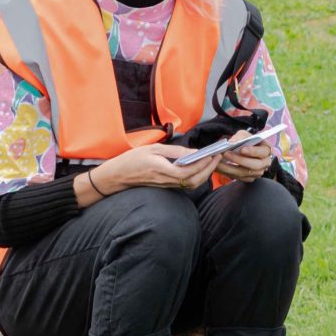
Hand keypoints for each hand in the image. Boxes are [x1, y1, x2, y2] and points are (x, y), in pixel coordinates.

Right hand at [94, 142, 219, 192]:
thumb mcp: (152, 149)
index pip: (188, 171)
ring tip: (212, 161)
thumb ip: (174, 151)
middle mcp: (167, 180)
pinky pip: (186, 184)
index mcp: (162, 169)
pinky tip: (200, 167)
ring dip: (205, 174)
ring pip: (192, 184)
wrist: (118, 176)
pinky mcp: (167, 186)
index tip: (212, 153)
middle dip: (209, 169)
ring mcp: (167, 185)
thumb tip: (193, 152)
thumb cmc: (132, 160)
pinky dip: (197, 177)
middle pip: (194, 181)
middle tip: (218, 156)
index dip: (203, 164)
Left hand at [219, 130, 273, 182]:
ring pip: (244, 173)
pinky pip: (238, 177)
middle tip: (226, 154)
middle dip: (239, 160)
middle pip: (254, 165)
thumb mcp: (244, 135)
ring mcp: (257, 172)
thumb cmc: (246, 140)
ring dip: (229, 167)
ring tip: (218, 161)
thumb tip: (232, 142)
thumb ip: (240, 137)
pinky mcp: (248, 178)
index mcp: (266, 150)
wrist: (243, 149)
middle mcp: (264, 163)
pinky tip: (218, 167)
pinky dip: (227, 172)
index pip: (262, 152)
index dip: (252, 151)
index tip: (241, 149)